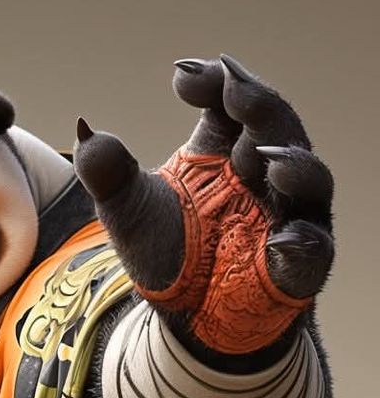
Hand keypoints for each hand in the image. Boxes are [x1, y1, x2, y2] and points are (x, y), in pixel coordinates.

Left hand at [73, 55, 333, 355]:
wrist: (183, 320)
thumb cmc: (166, 256)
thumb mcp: (127, 212)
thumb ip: (106, 172)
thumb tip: (85, 131)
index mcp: (225, 148)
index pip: (231, 99)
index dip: (215, 80)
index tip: (180, 78)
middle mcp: (263, 174)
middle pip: (274, 125)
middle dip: (258, 104)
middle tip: (234, 88)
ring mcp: (287, 218)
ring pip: (309, 180)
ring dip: (293, 165)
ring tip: (267, 160)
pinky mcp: (298, 269)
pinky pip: (312, 251)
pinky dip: (300, 246)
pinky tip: (280, 244)